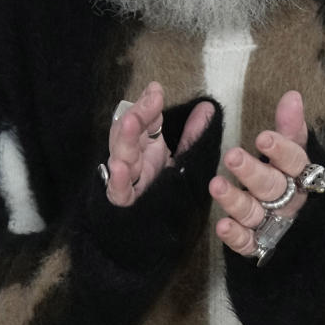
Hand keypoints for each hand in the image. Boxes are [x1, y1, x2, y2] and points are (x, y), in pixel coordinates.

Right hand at [105, 81, 214, 206]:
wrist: (151, 234)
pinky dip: (117, 180)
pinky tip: (121, 167)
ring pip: (121, 155)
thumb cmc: (164, 195)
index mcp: (146, 148)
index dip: (149, 105)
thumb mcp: (182, 162)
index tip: (156, 90)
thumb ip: (191, 136)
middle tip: (152, 99)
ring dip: (125, 139)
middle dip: (140, 114)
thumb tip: (207, 107)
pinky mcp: (122, 202)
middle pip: (131, 132)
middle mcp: (133, 159)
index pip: (145, 121)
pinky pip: (118, 190)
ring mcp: (125, 179)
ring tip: (132, 121)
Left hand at [210, 90, 310, 256]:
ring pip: (255, 213)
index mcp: (298, 176)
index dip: (281, 150)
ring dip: (235, 200)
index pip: (295, 162)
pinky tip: (221, 225)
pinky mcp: (258, 244)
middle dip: (253, 172)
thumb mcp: (288, 150)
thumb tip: (292, 95)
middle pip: (273, 187)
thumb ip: (289, 126)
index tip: (263, 138)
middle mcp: (287, 201)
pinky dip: (235, 235)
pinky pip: (248, 243)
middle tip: (231, 156)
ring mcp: (272, 224)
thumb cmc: (286, 178)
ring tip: (215, 185)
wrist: (293, 228)